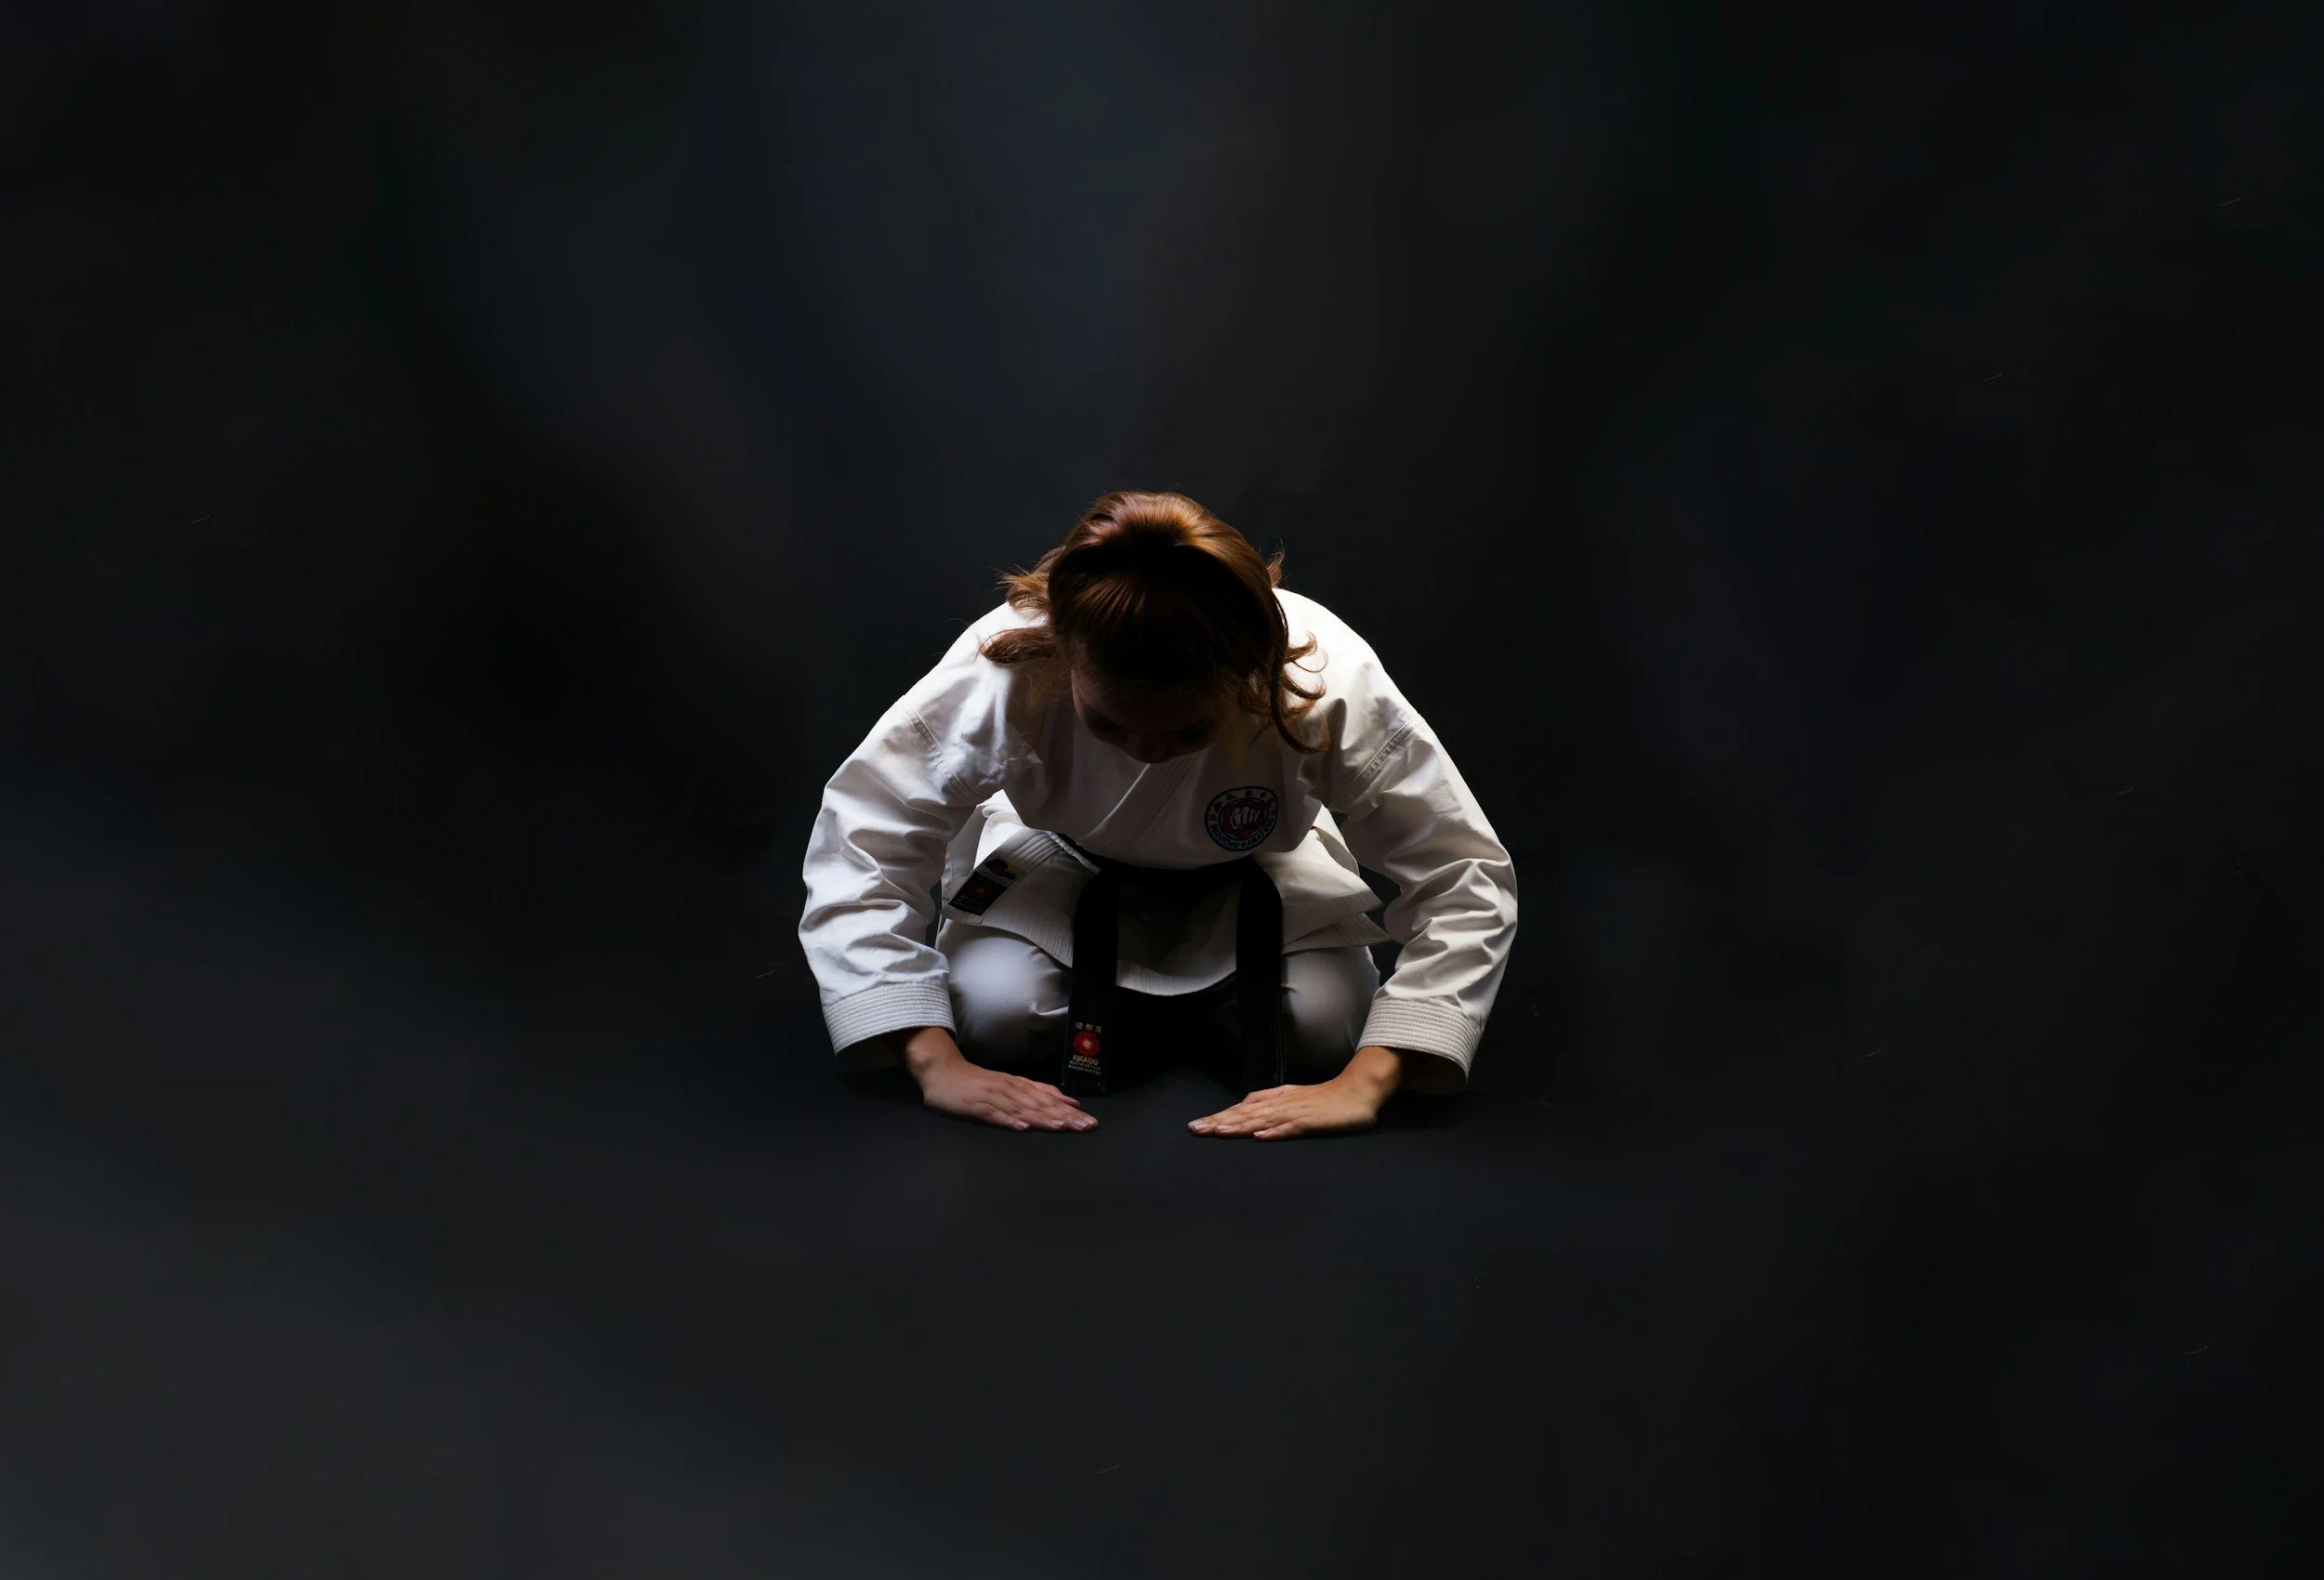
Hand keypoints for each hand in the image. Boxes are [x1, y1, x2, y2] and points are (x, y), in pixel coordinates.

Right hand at [917, 1054, 1097, 1133]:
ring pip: (1022, 1109)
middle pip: (1041, 1105)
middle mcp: (1011, 1089)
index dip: (1072, 1112)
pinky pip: (994, 1115)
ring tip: (1061, 1127)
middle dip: (1065, 1117)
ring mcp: (993, 1097)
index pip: (1051, 1100)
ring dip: (1042, 1118)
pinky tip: (1022, 1128)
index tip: (1092, 1123)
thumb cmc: (979, 1082)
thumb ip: (1039, 1092)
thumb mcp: (1012, 1083)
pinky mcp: (976, 1106)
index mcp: (1021, 1086)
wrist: (943, 1071)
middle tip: (1087, 1127)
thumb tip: (1069, 1101)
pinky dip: (1009, 1121)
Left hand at [1187, 1074, 1384, 1140]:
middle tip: (1195, 1129)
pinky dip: (1275, 1132)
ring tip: (1217, 1132)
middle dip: (1219, 1122)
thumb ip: (1270, 1102)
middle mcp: (1281, 1104)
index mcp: (1276, 1099)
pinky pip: (1291, 1128)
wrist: (1358, 1090)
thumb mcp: (1293, 1097)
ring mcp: (1296, 1112)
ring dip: (1239, 1126)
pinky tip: (1259, 1137)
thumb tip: (1244, 1106)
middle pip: (1245, 1114)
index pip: (1241, 1109)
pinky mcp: (1312, 1122)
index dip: (1219, 1117)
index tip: (1196, 1126)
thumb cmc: (1326, 1098)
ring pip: (1261, 1120)